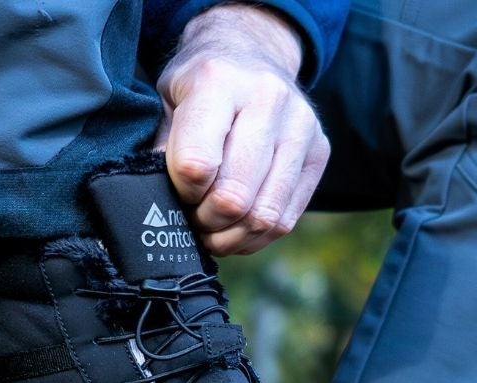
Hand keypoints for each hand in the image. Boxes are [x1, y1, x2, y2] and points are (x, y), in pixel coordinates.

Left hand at [157, 4, 328, 255]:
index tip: (176, 188)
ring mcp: (301, 126)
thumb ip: (161, 146)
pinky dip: (256, 237)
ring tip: (213, 231)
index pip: (197, 164)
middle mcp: (268, 99)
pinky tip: (237, 231)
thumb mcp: (168, 99)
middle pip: (234, 196)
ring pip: (264, 215)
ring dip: (231, 236)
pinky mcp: (320, 150)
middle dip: (206, 220)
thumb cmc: (201, 83)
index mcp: (220, 82)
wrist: (252, 52)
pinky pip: (287, 218)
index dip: (181, 191)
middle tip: (193, 218)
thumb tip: (156, 197)